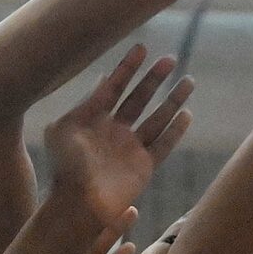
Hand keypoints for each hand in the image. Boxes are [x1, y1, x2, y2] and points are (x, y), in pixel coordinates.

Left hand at [43, 47, 192, 230]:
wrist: (75, 204)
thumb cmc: (64, 167)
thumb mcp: (64, 128)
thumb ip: (85, 103)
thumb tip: (103, 78)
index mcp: (94, 120)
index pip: (115, 87)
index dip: (128, 68)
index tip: (142, 48)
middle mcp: (115, 131)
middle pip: (139, 99)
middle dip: (154, 79)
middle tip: (170, 59)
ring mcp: (130, 149)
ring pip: (157, 118)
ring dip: (173, 100)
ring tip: (188, 81)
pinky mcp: (144, 167)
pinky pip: (164, 145)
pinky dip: (176, 131)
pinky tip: (187, 114)